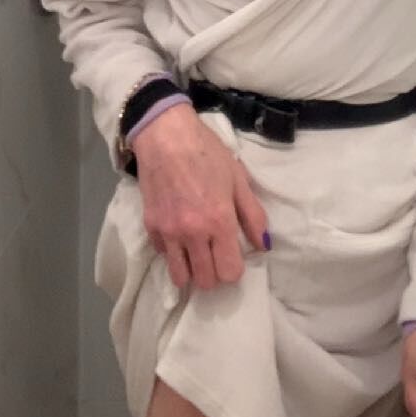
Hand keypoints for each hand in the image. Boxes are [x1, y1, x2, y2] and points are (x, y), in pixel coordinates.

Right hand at [131, 104, 270, 291]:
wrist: (165, 136)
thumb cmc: (207, 153)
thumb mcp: (238, 179)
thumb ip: (253, 215)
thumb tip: (264, 245)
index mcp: (219, 222)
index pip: (230, 272)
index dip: (235, 269)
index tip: (234, 255)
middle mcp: (193, 233)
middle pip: (206, 281)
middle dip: (215, 274)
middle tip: (216, 256)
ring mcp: (169, 233)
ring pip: (181, 276)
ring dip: (192, 271)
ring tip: (197, 255)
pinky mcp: (150, 227)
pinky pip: (164, 256)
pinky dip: (173, 252)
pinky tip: (179, 235)